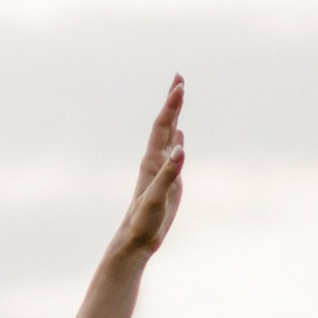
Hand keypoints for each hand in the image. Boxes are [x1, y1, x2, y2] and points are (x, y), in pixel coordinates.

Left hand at [112, 79, 184, 263]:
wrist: (136, 240)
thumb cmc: (143, 221)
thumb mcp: (156, 197)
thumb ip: (169, 173)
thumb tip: (180, 148)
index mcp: (152, 161)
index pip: (162, 126)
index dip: (171, 105)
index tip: (180, 85)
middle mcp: (156, 161)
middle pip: (165, 124)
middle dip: (173, 101)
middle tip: (179, 77)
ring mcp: (163, 170)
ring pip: (170, 136)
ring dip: (175, 116)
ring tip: (179, 96)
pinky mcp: (169, 182)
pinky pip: (174, 155)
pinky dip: (177, 141)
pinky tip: (179, 136)